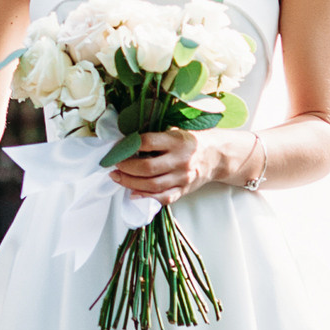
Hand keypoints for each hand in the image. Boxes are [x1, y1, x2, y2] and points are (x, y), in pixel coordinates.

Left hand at [109, 128, 254, 205]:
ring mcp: (182, 177)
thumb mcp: (176, 131)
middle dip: (126, 168)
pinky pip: (163, 198)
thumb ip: (156, 137)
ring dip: (130, 183)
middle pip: (147, 167)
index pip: (147, 142)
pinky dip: (146, 198)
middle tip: (113, 165)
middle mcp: (180, 160)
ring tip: (117, 178)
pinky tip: (133, 194)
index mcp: (177, 140)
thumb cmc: (191, 141)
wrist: (216, 156)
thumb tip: (126, 141)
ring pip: (152, 185)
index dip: (128, 145)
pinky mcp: (183, 190)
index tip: (116, 147)